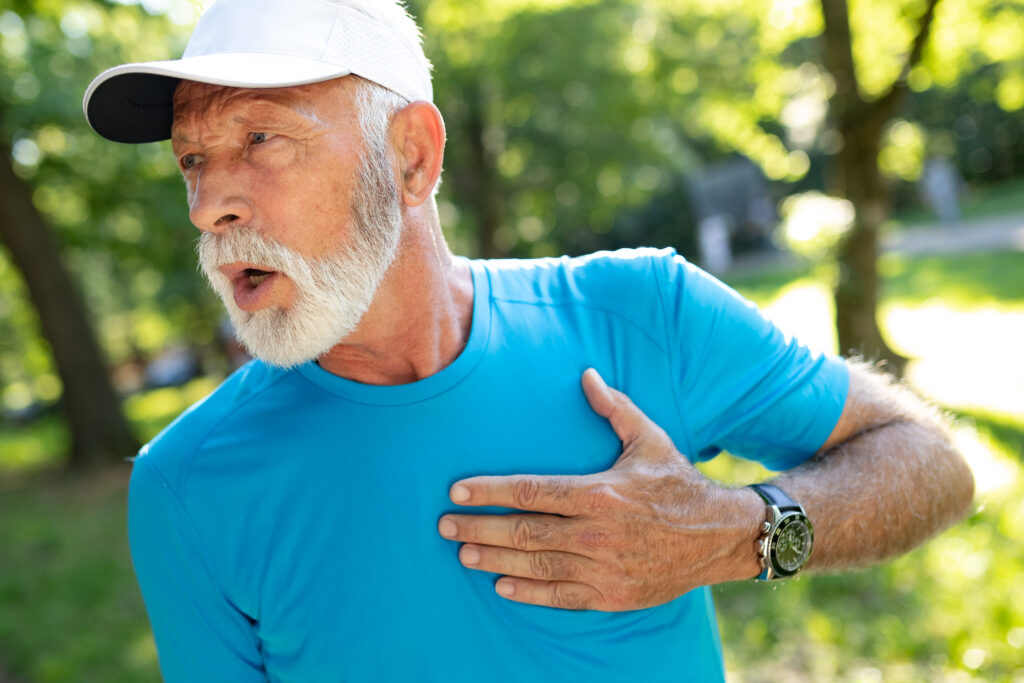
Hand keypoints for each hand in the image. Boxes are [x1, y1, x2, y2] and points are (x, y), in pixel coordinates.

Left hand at [438, 369, 762, 610]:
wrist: (721, 536)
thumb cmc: (679, 483)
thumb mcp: (649, 439)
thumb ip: (614, 408)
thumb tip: (586, 373)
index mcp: (600, 493)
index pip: (531, 492)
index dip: (489, 491)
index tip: (457, 490)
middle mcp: (597, 533)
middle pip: (523, 531)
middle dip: (478, 527)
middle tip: (445, 524)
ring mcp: (604, 568)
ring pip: (536, 566)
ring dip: (494, 559)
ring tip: (463, 551)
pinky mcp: (612, 594)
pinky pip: (561, 596)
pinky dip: (528, 592)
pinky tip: (501, 585)